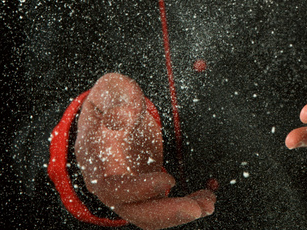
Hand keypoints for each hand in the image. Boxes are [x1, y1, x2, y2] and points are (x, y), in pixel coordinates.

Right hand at [75, 73, 215, 229]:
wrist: (110, 114)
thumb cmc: (111, 101)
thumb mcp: (111, 90)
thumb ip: (116, 98)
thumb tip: (122, 115)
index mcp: (97, 161)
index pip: (113, 186)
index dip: (140, 188)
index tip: (168, 182)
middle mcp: (110, 184)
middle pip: (134, 211)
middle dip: (167, 213)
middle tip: (198, 209)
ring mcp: (128, 191)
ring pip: (152, 215)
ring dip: (180, 214)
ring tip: (209, 203)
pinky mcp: (145, 191)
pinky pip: (163, 207)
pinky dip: (185, 205)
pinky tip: (207, 197)